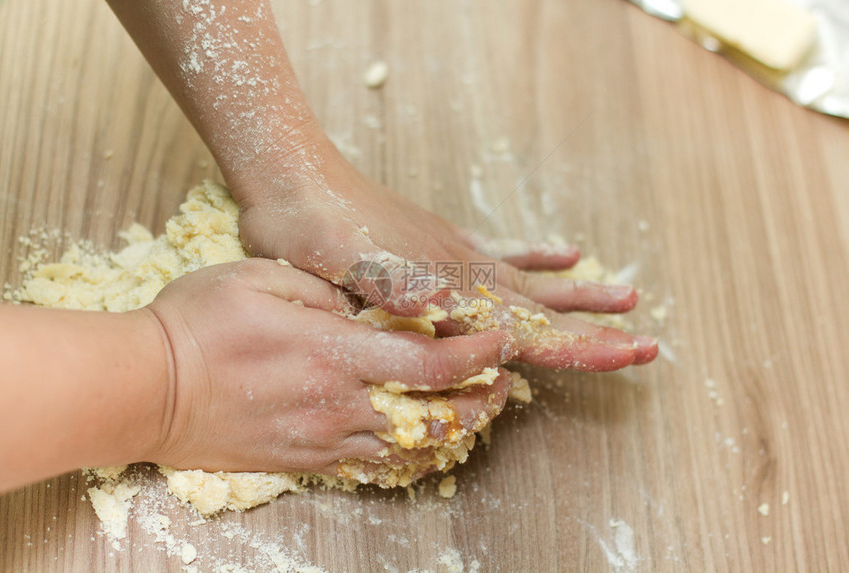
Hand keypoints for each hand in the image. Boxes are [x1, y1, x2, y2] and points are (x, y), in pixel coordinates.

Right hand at [143, 258, 512, 473]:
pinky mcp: (304, 461)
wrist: (145, 389)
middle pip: (435, 417)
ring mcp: (322, 439)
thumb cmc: (198, 324)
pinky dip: (407, 455)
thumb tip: (363, 305)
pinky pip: (371, 466)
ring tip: (472, 413)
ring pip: (409, 449)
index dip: (478, 356)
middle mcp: (340, 404)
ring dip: (451, 432)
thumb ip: (325, 288)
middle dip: (481, 403)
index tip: (501, 344)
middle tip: (502, 386)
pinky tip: (418, 441)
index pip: (430, 363)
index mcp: (336, 353)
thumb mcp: (262, 276)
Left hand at [232, 140, 657, 372]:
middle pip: (542, 309)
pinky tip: (564, 250)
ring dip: (577, 294)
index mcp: (446, 288)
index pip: (526, 327)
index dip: (579, 345)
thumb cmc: (306, 229)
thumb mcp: (338, 262)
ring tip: (626, 294)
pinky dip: (533, 254)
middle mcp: (461, 271)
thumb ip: (391, 282)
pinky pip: (498, 250)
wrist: (292, 175)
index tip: (631, 352)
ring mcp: (454, 252)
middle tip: (649, 342)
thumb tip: (444, 303)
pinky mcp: (439, 239)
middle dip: (594, 330)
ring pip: (530, 281)